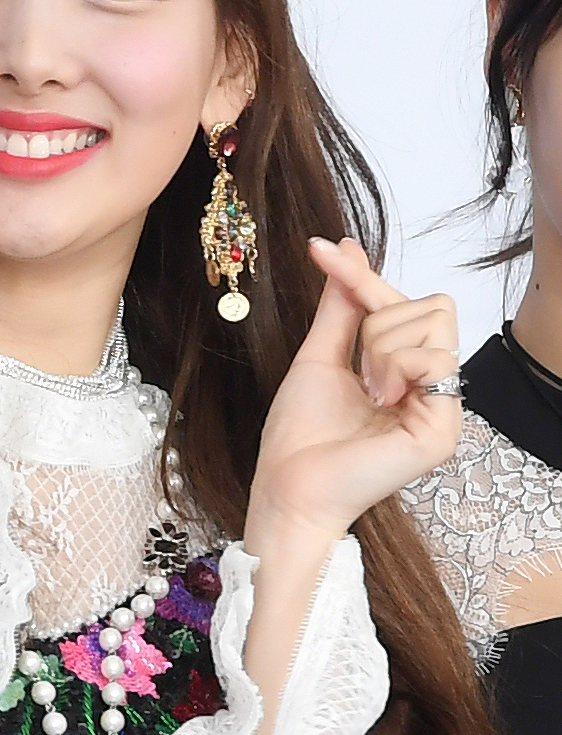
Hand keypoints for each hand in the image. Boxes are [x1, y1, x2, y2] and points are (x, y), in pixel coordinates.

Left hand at [245, 236, 463, 557]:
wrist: (288, 488)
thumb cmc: (299, 437)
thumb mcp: (320, 356)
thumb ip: (342, 306)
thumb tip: (349, 246)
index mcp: (407, 373)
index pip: (408, 303)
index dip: (366, 278)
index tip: (323, 251)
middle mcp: (433, 389)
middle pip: (434, 305)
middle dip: (381, 324)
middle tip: (360, 373)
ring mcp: (444, 409)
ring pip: (436, 323)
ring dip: (384, 349)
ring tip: (368, 393)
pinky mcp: (445, 428)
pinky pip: (435, 359)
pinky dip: (396, 369)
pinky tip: (379, 403)